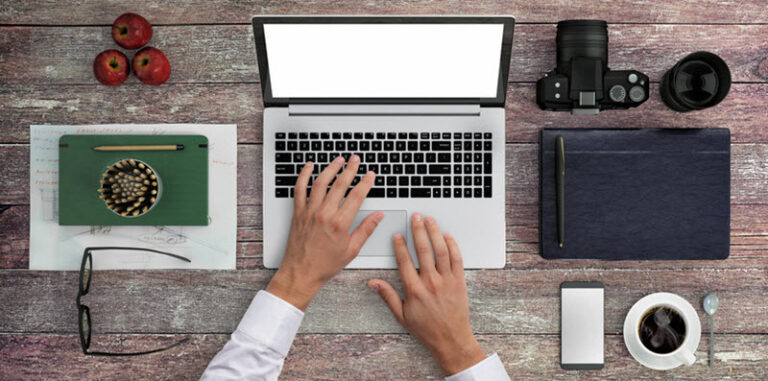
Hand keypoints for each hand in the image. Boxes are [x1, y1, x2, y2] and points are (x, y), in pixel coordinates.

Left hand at [267, 155, 383, 310]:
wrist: (301, 272)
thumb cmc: (324, 264)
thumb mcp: (351, 250)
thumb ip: (366, 230)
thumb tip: (378, 216)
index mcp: (339, 224)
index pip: (356, 196)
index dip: (365, 183)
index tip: (370, 175)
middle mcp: (324, 214)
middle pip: (340, 185)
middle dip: (350, 169)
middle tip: (356, 160)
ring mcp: (309, 211)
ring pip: (321, 182)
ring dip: (331, 168)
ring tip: (338, 160)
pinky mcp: (298, 212)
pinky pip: (299, 189)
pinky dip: (304, 175)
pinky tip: (309, 167)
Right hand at [368, 214, 484, 375]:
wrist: (451, 339)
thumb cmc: (427, 329)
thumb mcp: (401, 315)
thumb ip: (387, 296)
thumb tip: (374, 283)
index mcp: (414, 290)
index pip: (405, 260)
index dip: (400, 245)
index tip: (398, 235)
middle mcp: (430, 282)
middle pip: (423, 250)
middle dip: (418, 230)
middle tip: (416, 218)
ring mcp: (446, 281)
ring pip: (441, 250)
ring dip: (435, 233)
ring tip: (430, 221)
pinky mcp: (459, 282)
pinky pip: (457, 259)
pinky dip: (453, 246)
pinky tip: (447, 237)